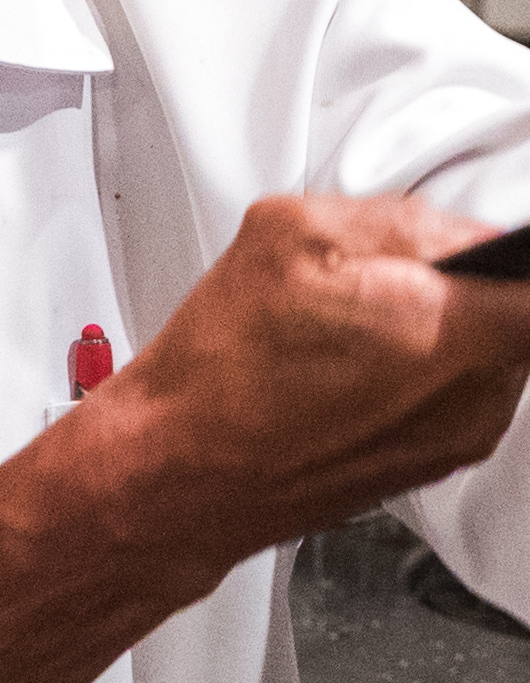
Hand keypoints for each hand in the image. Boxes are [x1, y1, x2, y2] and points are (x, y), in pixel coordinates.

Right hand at [89, 191, 529, 586]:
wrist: (185, 466)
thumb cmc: (225, 367)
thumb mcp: (291, 233)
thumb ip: (398, 217)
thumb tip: (458, 230)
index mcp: (447, 331)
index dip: (510, 258)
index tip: (476, 248)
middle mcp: (471, 397)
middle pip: (513, 310)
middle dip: (461, 277)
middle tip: (385, 266)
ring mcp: (456, 438)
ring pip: (489, 347)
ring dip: (441, 320)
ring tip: (353, 316)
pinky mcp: (432, 461)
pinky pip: (455, 389)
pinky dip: (418, 363)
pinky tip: (344, 358)